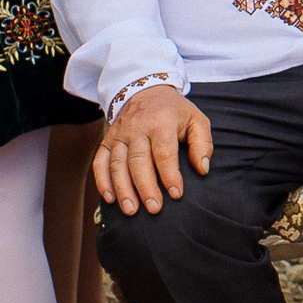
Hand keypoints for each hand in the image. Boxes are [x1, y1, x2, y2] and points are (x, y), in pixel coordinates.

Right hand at [95, 86, 213, 214]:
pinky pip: (100, 162)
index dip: (170, 175)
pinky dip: (102, 181)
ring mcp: (119, 135)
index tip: (176, 194)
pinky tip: (109, 199)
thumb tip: (203, 169)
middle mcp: (137, 129)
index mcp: (162, 123)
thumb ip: (202, 144)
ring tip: (131, 211)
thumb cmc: (175, 112)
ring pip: (118, 164)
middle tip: (154, 209)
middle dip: (146, 187)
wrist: (146, 90)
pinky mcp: (106, 140)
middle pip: (139, 162)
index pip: (164, 153)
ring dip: (123, 189)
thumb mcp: (196, 120)